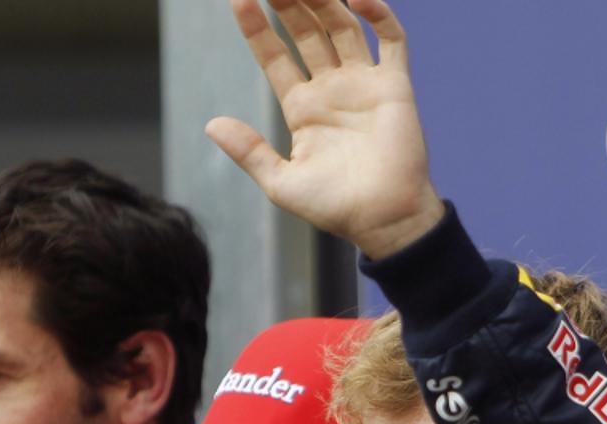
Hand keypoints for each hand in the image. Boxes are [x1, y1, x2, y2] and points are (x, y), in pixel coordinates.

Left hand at [207, 0, 444, 258]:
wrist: (384, 219)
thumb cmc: (334, 208)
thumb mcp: (280, 182)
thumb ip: (248, 151)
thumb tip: (211, 123)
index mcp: (303, 109)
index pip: (275, 58)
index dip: (257, 30)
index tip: (238, 1)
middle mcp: (332, 90)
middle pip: (307, 33)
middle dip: (288, 5)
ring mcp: (364, 84)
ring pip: (343, 27)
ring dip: (325, 1)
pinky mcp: (395, 86)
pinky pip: (390, 39)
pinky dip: (377, 14)